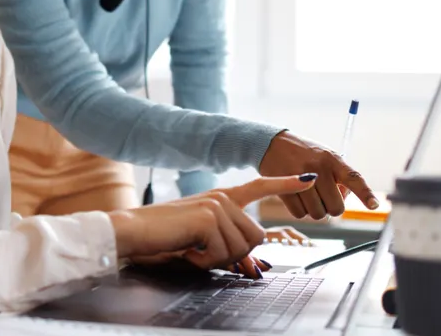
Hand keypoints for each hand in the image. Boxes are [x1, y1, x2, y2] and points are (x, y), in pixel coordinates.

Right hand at [108, 174, 319, 275]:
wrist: (133, 231)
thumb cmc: (163, 237)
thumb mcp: (201, 238)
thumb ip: (227, 240)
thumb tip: (255, 258)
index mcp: (221, 197)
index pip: (259, 187)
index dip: (285, 184)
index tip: (308, 179)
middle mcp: (222, 197)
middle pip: (255, 237)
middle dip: (233, 255)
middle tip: (202, 252)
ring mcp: (217, 205)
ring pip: (240, 248)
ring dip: (215, 259)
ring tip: (190, 249)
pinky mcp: (209, 218)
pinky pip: (222, 253)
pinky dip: (203, 261)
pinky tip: (186, 250)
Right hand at [258, 132, 378, 219]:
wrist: (272, 143)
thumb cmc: (304, 153)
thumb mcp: (324, 157)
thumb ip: (337, 176)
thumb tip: (343, 199)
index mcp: (332, 159)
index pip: (353, 178)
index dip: (365, 193)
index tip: (375, 205)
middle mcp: (318, 168)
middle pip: (335, 207)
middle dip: (331, 208)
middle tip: (324, 199)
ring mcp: (300, 179)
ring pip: (317, 213)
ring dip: (315, 210)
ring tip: (309, 195)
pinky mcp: (285, 188)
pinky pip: (300, 214)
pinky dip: (300, 211)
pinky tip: (297, 197)